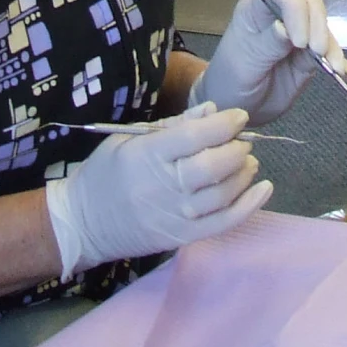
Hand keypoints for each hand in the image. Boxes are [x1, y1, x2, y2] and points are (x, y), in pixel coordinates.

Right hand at [44, 102, 271, 278]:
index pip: (193, 137)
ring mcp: (173, 216)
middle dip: (236, 148)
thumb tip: (212, 109)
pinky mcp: (182, 237)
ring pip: (222, 194)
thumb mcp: (129, 138)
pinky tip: (263, 188)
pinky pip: (223, 223)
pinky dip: (249, 205)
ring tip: (248, 161)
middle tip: (243, 140)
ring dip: (243, 174)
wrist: (83, 223)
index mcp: (145, 156)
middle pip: (212, 166)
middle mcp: (161, 187)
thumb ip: (173, 125)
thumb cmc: (106, 173)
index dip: (223, 124)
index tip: (239, 116)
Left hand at [188, 0, 346, 123]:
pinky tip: (346, 75)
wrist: (237, 107)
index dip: (296, 8)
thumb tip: (285, 28)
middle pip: (309, 1)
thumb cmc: (230, 81)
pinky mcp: (310, 54)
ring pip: (323, 26)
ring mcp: (298, 34)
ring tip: (336, 69)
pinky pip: (330, 52)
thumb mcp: (243, 64)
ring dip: (333, 45)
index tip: (300, 41)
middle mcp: (280, 15)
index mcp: (256, 9)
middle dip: (319, 24)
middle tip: (319, 52)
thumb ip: (266, 45)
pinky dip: (340, 61)